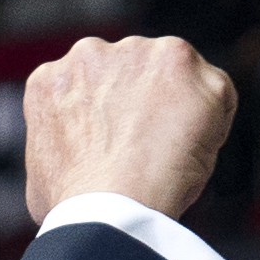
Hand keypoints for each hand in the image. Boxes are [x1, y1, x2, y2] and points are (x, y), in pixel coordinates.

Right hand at [19, 30, 232, 230]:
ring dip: (180, 109)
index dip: (111, 122)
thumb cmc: (76, 204)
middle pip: (133, 73)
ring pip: (176, 77)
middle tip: (149, 152)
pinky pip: (216, 92)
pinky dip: (215, 123)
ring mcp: (138, 53)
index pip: (90, 90)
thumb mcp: (44, 170)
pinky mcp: (183, 63)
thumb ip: (64, 146)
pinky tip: (195, 154)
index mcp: (53, 80)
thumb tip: (77, 163)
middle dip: (145, 104)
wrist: (109, 206)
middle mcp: (91, 53)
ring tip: (170, 157)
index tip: (121, 150)